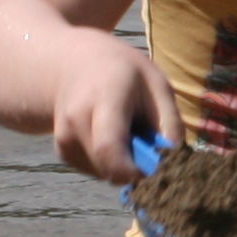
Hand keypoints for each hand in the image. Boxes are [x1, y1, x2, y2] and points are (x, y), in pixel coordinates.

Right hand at [47, 33, 177, 184]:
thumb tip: (174, 159)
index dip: (130, 171)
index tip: (149, 172)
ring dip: (121, 164)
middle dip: (133, 167)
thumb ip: (169, 121)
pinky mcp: (63, 151)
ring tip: (125, 132)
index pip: (108, 147)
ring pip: (103, 173)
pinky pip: (94, 170)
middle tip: (146, 142)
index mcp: (103, 98)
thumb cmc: (125, 74)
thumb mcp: (156, 84)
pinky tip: (108, 135)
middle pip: (107, 167)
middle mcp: (76, 119)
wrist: (76, 63)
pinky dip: (108, 162)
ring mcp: (64, 137)